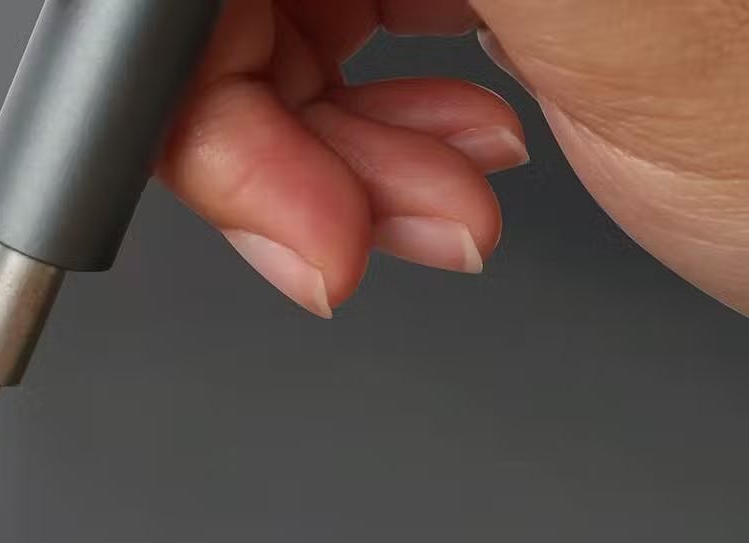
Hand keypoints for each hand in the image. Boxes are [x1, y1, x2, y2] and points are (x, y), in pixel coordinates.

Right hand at [163, 0, 748, 314]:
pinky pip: (354, 61)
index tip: (225, 151)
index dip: (212, 46)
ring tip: (431, 215)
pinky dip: (366, 150)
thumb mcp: (621, 16)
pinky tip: (450, 176)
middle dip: (268, 125)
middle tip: (322, 230)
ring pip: (293, 31)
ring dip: (322, 159)